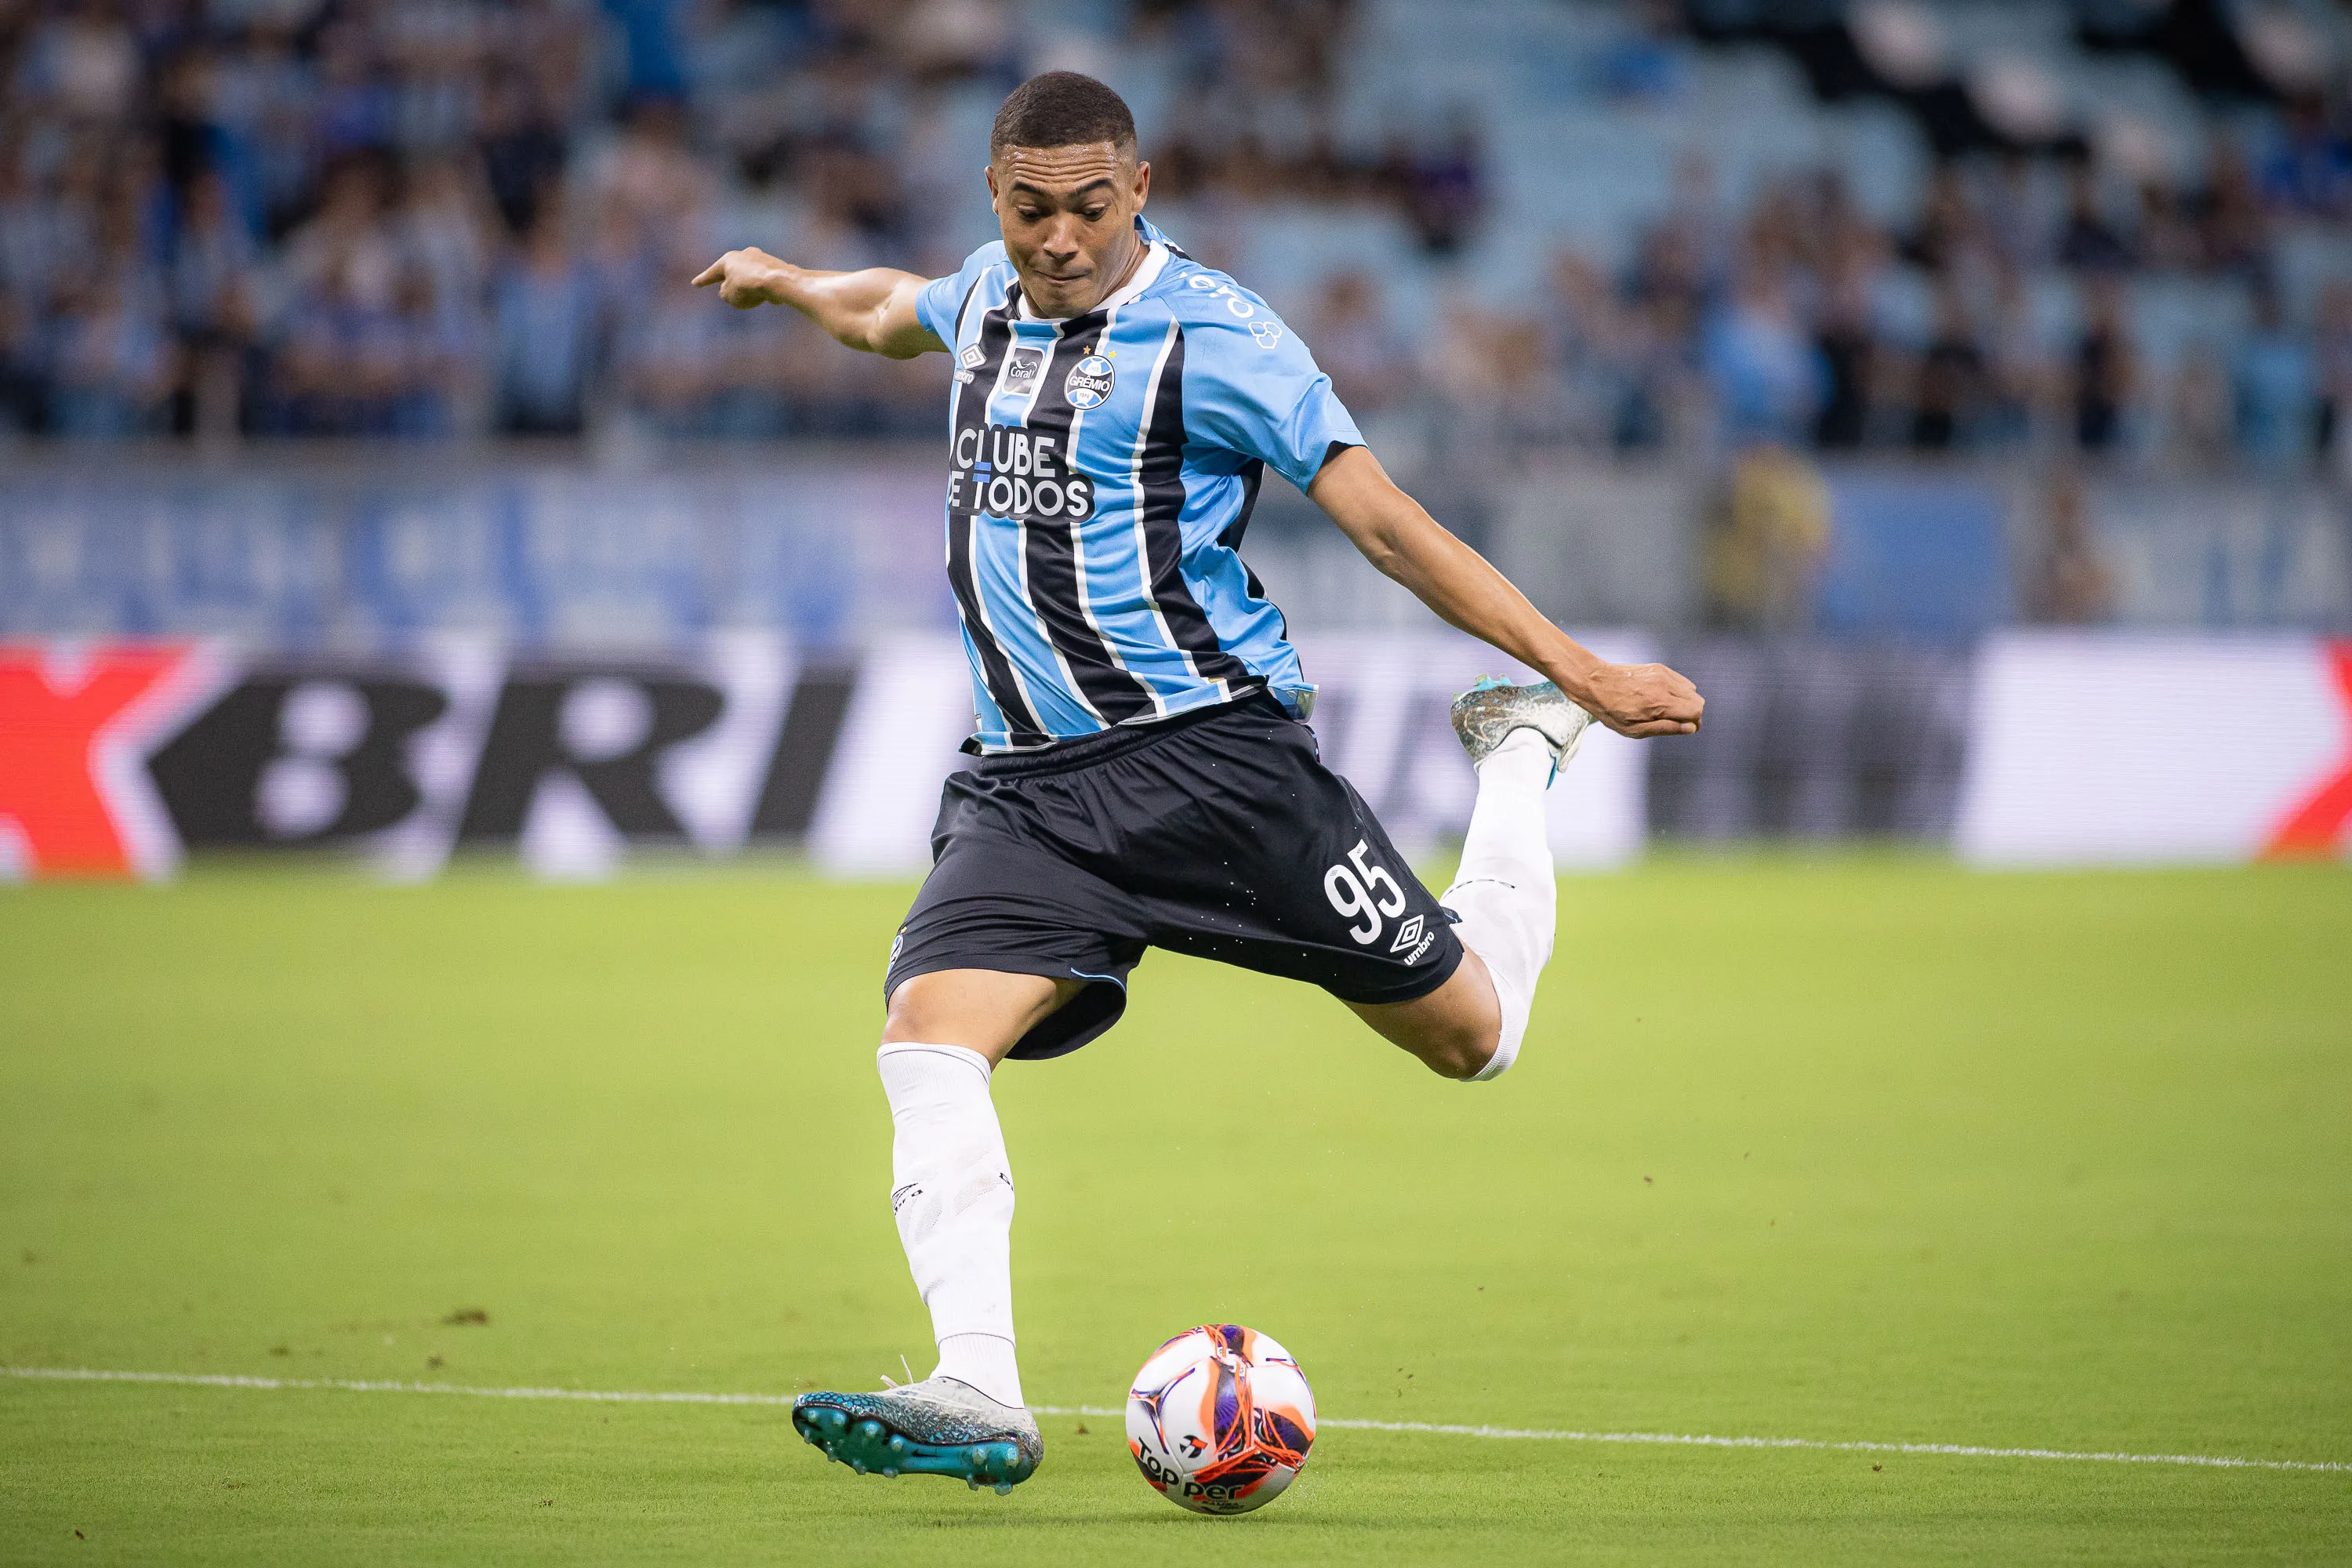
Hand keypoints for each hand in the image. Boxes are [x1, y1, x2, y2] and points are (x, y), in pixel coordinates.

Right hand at [691, 247, 790, 308]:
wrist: (778, 281)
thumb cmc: (749, 287)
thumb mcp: (729, 296)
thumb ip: (726, 293)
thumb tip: (732, 290)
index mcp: (728, 259)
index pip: (712, 273)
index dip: (703, 281)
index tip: (694, 284)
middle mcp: (744, 255)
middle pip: (732, 273)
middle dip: (730, 285)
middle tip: (730, 296)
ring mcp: (761, 259)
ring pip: (749, 278)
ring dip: (748, 290)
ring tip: (754, 298)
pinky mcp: (775, 266)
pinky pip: (764, 283)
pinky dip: (762, 290)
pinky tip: (767, 296)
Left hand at [1566, 661, 1703, 738]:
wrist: (1595, 682)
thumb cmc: (1611, 710)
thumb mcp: (1635, 730)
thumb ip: (1666, 728)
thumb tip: (1690, 728)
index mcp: (1659, 704)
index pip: (1696, 712)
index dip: (1694, 724)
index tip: (1684, 728)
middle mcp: (1665, 686)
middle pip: (1697, 701)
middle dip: (1691, 714)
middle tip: (1674, 721)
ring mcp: (1663, 674)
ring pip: (1691, 690)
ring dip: (1685, 702)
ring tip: (1665, 709)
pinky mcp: (1659, 668)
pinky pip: (1681, 681)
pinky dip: (1678, 691)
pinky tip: (1661, 698)